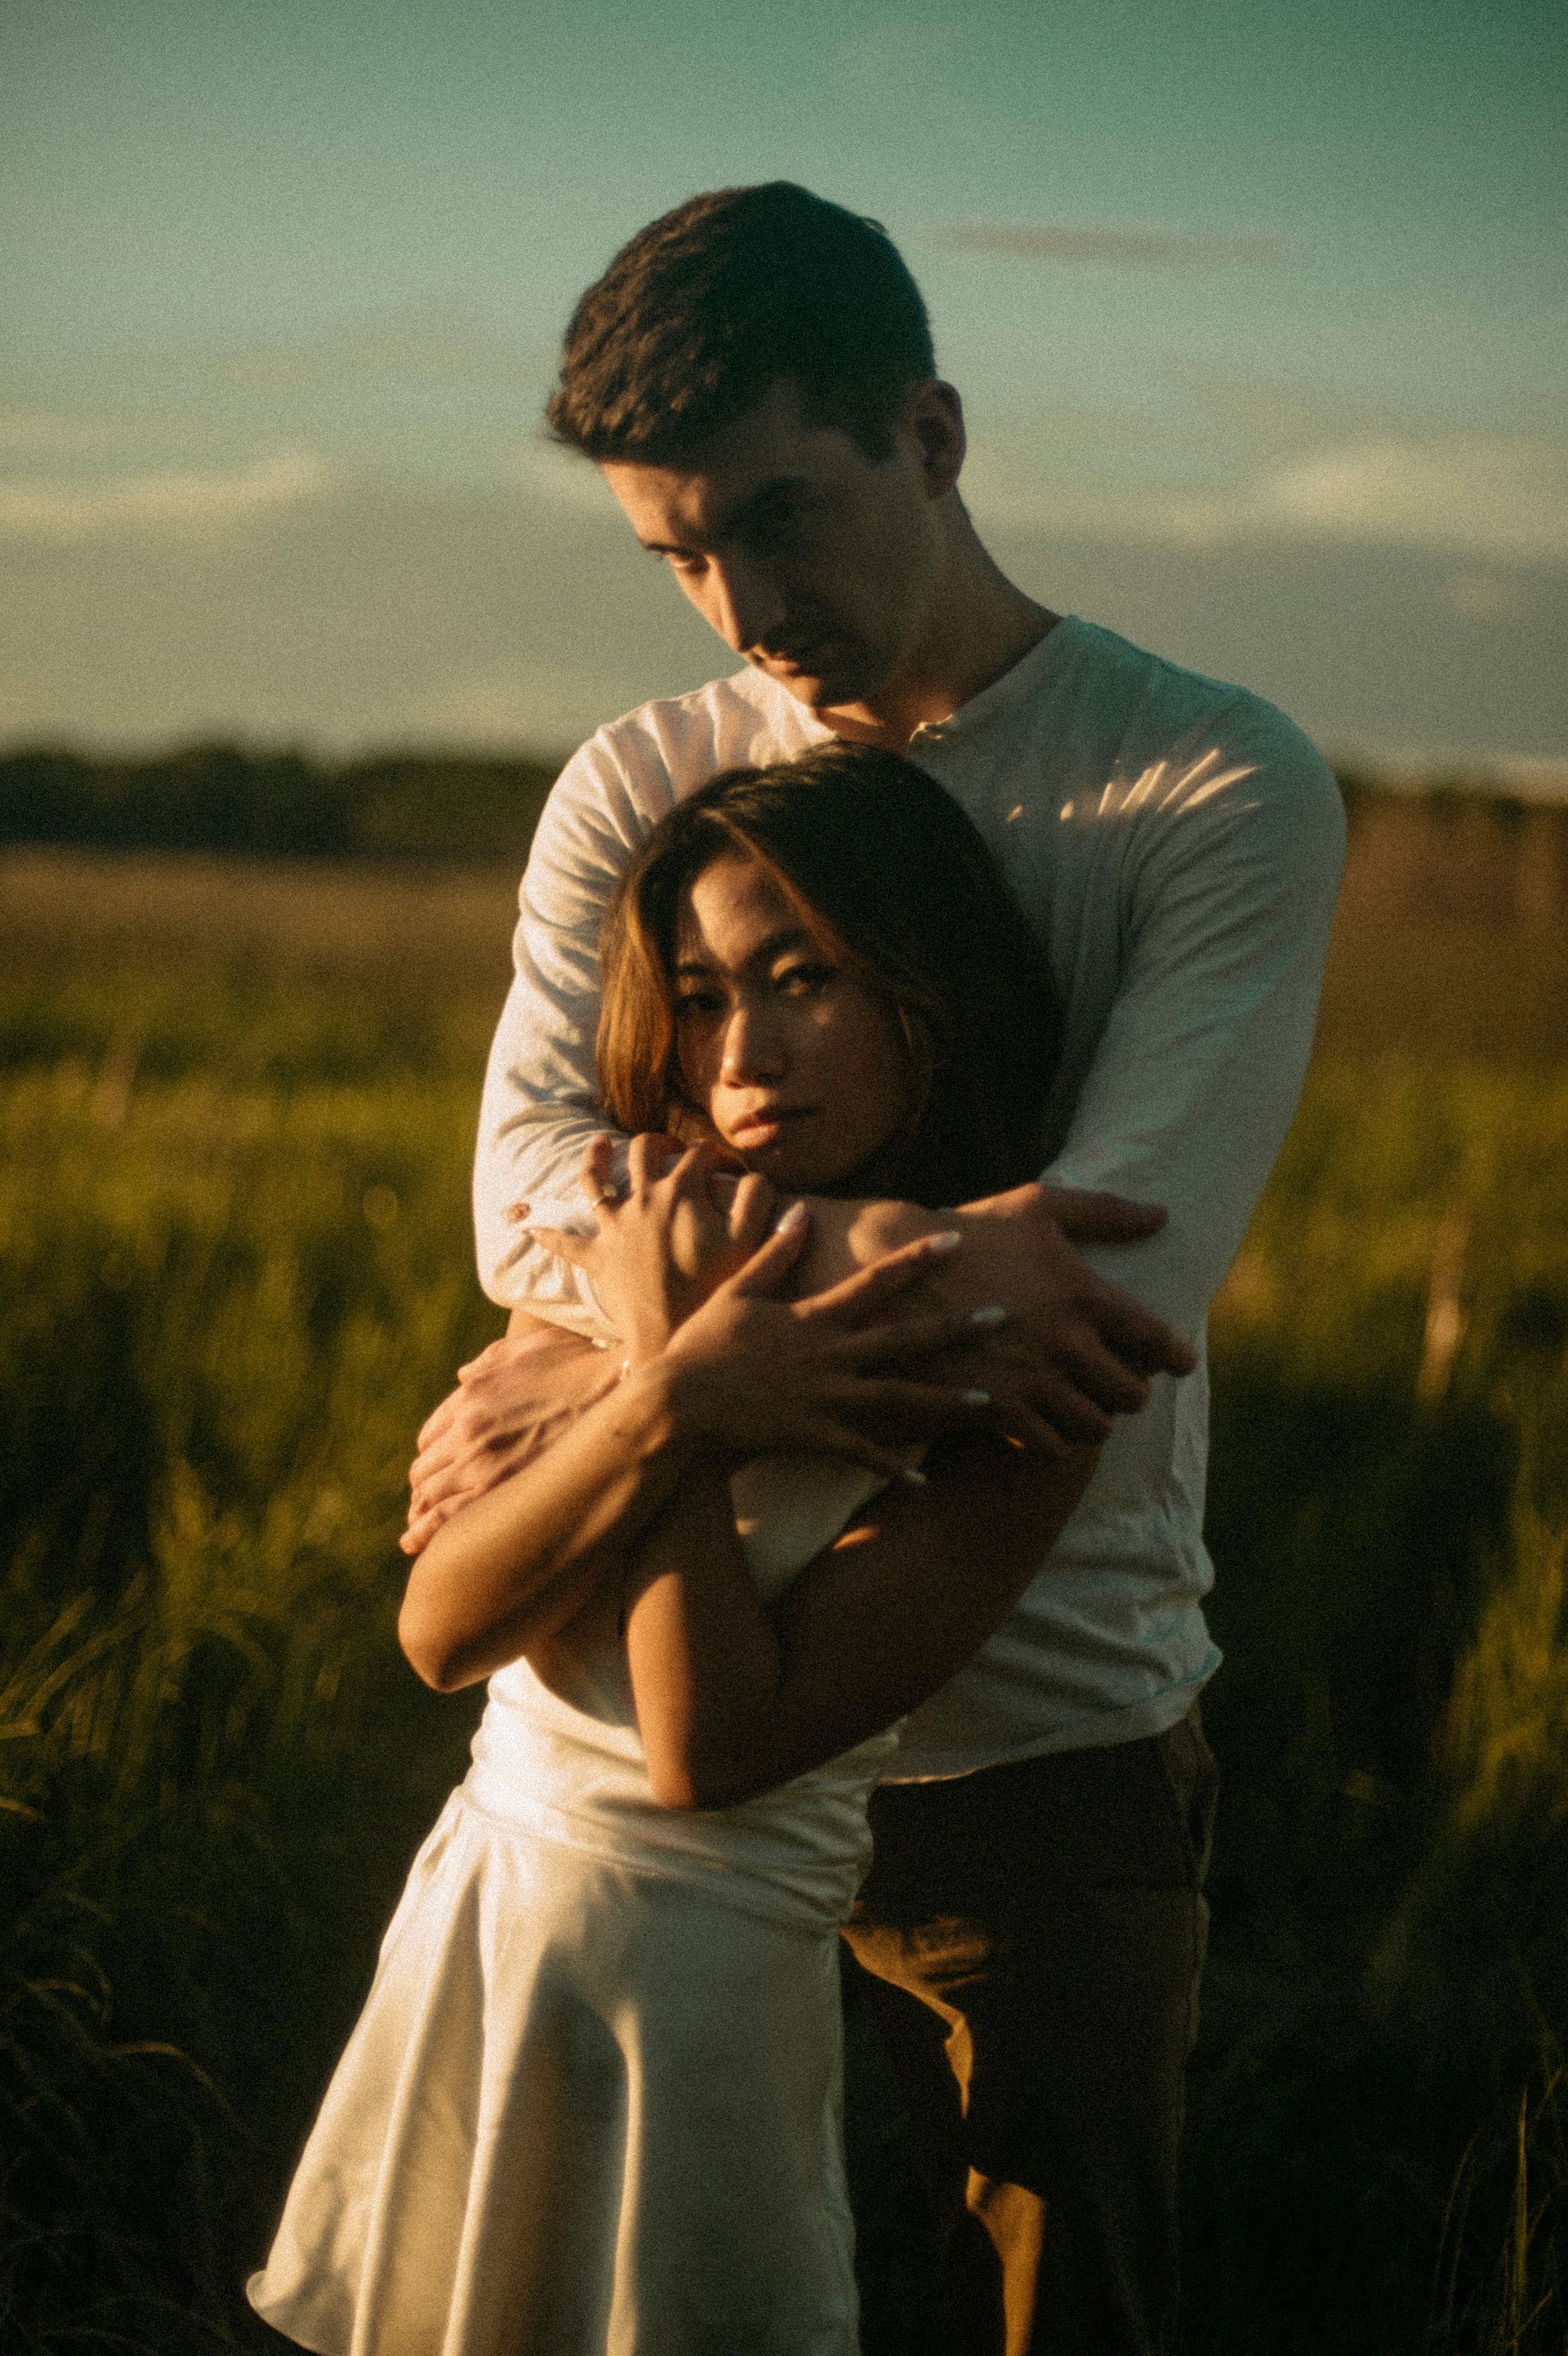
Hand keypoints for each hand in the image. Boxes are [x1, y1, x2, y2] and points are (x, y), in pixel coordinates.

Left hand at [402, 1318, 618, 1554]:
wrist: (625, 1392)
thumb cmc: (583, 1366)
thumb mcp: (528, 1348)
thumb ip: (488, 1362)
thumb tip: (463, 1376)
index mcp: (471, 1398)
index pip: (430, 1437)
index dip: (432, 1456)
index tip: (436, 1471)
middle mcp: (469, 1432)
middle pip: (426, 1472)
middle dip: (422, 1490)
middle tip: (423, 1508)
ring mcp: (485, 1467)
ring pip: (430, 1501)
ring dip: (419, 1518)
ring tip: (415, 1536)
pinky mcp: (504, 1495)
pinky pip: (448, 1521)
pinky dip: (429, 1534)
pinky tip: (423, 1546)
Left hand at [526, 1133, 778, 1360]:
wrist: (671, 1331)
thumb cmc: (714, 1287)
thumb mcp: (749, 1240)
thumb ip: (757, 1200)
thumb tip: (757, 1175)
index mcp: (680, 1190)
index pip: (699, 1154)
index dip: (716, 1155)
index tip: (728, 1167)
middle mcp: (642, 1199)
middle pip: (644, 1152)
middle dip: (660, 1143)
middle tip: (672, 1148)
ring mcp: (616, 1227)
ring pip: (595, 1180)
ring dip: (594, 1158)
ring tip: (597, 1144)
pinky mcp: (599, 1259)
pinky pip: (567, 1245)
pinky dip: (549, 1235)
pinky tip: (530, 1228)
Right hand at [658, 1207, 1002, 1480]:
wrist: (678, 1405)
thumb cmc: (701, 1345)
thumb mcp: (738, 1292)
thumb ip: (775, 1253)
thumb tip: (801, 1213)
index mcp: (812, 1316)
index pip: (876, 1281)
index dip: (917, 1259)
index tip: (955, 1241)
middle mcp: (829, 1354)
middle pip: (906, 1339)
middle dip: (958, 1327)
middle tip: (1006, 1317)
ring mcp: (826, 1397)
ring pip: (900, 1396)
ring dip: (947, 1399)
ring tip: (992, 1400)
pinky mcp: (816, 1435)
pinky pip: (865, 1453)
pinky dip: (896, 1466)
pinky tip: (926, 1479)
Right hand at [845, 1181, 1195, 1449]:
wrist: (891, 1268)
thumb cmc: (970, 1234)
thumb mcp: (1036, 1208)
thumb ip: (1104, 1212)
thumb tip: (1162, 1215)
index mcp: (1084, 1293)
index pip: (1158, 1341)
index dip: (1175, 1358)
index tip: (1176, 1364)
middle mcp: (1067, 1342)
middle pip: (1132, 1396)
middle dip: (1127, 1392)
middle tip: (1112, 1383)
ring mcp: (1032, 1380)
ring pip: (1093, 1428)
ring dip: (1089, 1418)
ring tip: (1075, 1403)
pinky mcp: (995, 1408)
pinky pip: (1048, 1446)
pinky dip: (1048, 1437)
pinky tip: (1036, 1418)